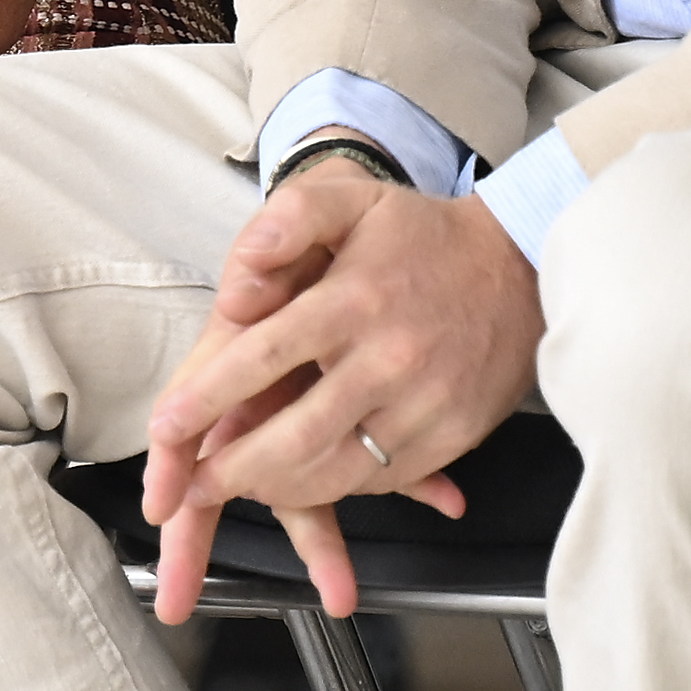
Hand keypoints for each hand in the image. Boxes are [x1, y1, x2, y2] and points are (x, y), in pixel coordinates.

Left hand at [144, 167, 543, 623]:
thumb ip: (290, 217)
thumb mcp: (354, 199)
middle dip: (232, 471)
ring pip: (336, 472)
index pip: (264, 356)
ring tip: (240, 489)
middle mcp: (389, 358)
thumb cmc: (423, 237)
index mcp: (354, 300)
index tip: (166, 428)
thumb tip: (241, 275)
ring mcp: (424, 404)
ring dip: (278, 491)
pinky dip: (336, 488)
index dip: (208, 398)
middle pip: (294, 437)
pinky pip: (381, 481)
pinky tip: (306, 480)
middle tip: (192, 486)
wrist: (525, 269)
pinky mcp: (451, 437)